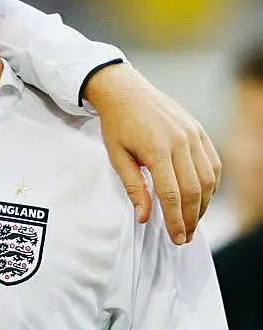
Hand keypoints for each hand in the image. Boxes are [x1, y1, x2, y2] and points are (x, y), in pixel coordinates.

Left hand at [83, 63, 220, 244]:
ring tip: (192, 221)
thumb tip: (144, 216)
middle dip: (191, 218)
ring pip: (208, 178)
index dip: (175, 220)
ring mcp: (193, 135)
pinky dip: (211, 184)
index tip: (176, 238)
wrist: (125, 91)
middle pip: (194, 189)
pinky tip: (202, 198)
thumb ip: (133, 186)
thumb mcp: (116, 155)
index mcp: (156, 148)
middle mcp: (180, 141)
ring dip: (204, 204)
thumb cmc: (117, 124)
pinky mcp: (199, 131)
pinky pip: (213, 163)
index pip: (172, 193)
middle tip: (185, 236)